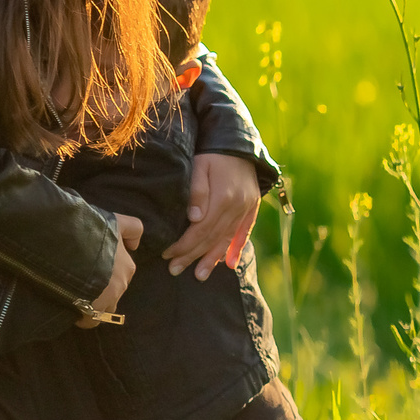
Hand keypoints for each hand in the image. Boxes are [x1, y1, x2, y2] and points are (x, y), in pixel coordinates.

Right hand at [80, 213, 141, 326]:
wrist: (66, 247)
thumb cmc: (91, 233)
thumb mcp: (115, 221)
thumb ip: (132, 228)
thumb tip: (134, 245)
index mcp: (127, 267)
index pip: (122, 275)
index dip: (107, 274)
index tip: (92, 269)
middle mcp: (120, 286)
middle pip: (113, 294)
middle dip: (100, 292)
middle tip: (80, 281)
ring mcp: (105, 301)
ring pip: (102, 309)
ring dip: (91, 306)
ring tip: (73, 296)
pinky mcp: (89, 311)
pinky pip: (89, 319)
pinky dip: (82, 316)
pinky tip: (69, 307)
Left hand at [163, 154, 261, 279]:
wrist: (239, 143)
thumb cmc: (213, 154)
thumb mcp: (200, 166)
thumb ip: (197, 192)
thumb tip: (194, 219)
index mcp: (223, 197)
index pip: (200, 229)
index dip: (183, 244)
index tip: (167, 254)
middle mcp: (237, 207)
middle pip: (211, 238)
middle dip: (192, 256)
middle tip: (174, 270)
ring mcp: (246, 208)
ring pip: (227, 239)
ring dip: (212, 259)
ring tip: (198, 275)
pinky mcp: (252, 207)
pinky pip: (244, 232)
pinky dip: (237, 249)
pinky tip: (230, 264)